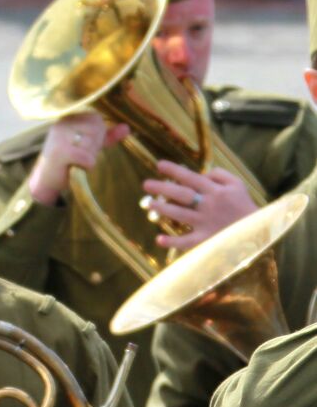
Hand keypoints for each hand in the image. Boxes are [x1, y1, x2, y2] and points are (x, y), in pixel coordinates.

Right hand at [27, 112, 129, 205]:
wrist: (45, 181)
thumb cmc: (66, 161)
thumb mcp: (88, 145)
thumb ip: (106, 136)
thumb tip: (126, 127)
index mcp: (69, 118)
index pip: (96, 120)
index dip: (97, 136)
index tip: (84, 147)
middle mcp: (62, 123)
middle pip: (95, 129)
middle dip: (93, 146)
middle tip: (79, 156)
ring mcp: (59, 137)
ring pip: (91, 143)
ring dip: (88, 157)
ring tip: (75, 161)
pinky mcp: (59, 152)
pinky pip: (86, 157)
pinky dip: (85, 166)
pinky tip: (74, 167)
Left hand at [143, 160, 258, 250]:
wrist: (259, 233)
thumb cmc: (244, 206)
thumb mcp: (237, 185)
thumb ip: (219, 175)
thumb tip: (200, 173)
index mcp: (216, 191)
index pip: (191, 178)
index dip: (175, 170)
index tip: (159, 165)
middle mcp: (209, 205)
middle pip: (182, 194)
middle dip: (162, 188)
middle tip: (146, 184)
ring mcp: (206, 223)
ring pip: (180, 214)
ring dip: (163, 209)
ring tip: (149, 203)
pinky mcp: (205, 241)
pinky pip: (186, 242)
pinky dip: (172, 242)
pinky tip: (159, 239)